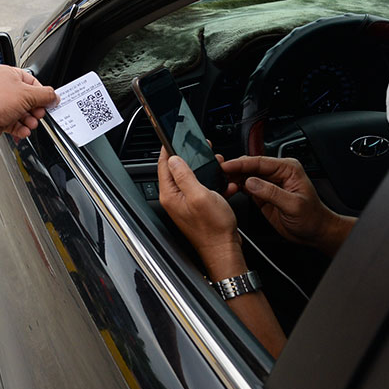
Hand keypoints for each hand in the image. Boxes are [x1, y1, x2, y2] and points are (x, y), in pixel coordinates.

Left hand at [0, 65, 55, 141]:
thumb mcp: (27, 95)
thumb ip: (45, 95)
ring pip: (22, 113)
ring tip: (30, 124)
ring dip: (29, 121)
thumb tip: (54, 96)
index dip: (42, 93)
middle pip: (28, 99)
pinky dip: (20, 128)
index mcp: (8, 74)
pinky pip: (15, 123)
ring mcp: (0, 104)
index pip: (32, 81)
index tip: (49, 102)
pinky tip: (22, 131)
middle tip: (38, 114)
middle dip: (35, 110)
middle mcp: (4, 88)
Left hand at [158, 148, 242, 274]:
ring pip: (193, 178)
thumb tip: (173, 159)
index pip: (163, 166)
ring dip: (206, 171)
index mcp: (170, 195)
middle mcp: (175, 199)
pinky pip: (203, 190)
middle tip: (201, 149)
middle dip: (191, 158)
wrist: (224, 249)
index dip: (168, 150)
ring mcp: (186, 204)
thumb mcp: (199, 195)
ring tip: (217, 167)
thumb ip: (184, 175)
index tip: (172, 138)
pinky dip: (214, 185)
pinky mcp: (197, 208)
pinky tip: (225, 186)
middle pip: (177, 170)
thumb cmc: (213, 228)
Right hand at [219, 156, 354, 256]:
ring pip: (245, 175)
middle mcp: (277, 173)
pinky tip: (228, 188)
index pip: (260, 161)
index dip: (241, 163)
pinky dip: (236, 187)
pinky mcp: (262, 194)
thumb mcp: (293, 205)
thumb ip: (272, 193)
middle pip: (250, 166)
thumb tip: (251, 183)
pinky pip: (245, 186)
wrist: (314, 232)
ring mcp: (268, 183)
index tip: (227, 166)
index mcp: (288, 168)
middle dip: (234, 168)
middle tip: (219, 172)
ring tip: (221, 181)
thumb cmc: (312, 218)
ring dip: (233, 178)